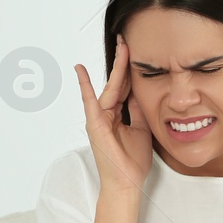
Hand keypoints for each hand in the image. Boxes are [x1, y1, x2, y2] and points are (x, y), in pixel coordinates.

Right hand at [76, 34, 152, 196]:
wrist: (126, 183)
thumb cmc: (133, 162)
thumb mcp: (142, 130)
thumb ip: (139, 110)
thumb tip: (141, 91)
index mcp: (118, 115)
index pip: (126, 87)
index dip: (131, 70)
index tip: (136, 51)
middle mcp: (107, 114)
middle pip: (118, 82)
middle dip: (123, 61)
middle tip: (127, 39)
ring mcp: (99, 118)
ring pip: (110, 86)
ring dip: (116, 66)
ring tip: (120, 45)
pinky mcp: (95, 124)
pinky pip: (89, 101)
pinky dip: (85, 85)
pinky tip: (80, 69)